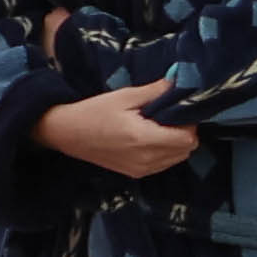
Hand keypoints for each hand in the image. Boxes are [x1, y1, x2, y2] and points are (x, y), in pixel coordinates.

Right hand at [43, 76, 194, 178]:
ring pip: (177, 159)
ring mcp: (141, 170)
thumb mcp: (125, 96)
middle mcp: (146, 159)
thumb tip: (179, 82)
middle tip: (169, 116)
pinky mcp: (136, 175)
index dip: (189, 123)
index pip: (188, 139)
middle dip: (185, 132)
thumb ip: (155, 91)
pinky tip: (151, 138)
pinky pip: (164, 165)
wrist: (67, 134)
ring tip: (159, 126)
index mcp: (144, 139)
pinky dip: (166, 152)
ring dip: (176, 143)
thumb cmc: (94, 111)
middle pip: (186, 150)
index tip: (178, 110)